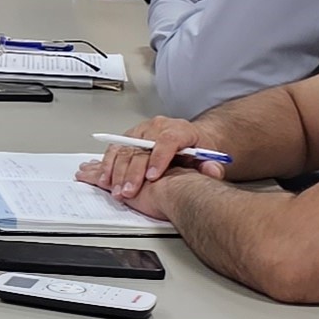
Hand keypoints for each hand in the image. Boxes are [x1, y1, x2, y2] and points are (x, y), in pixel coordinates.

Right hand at [83, 118, 214, 202]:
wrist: (189, 138)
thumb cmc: (196, 148)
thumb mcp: (209, 155)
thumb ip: (211, 165)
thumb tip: (213, 170)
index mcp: (178, 129)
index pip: (166, 140)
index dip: (158, 159)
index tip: (152, 177)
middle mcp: (156, 127)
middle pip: (141, 148)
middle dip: (133, 172)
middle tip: (131, 191)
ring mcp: (140, 131)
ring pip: (124, 150)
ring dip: (117, 172)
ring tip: (117, 190)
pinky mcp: (128, 138)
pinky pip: (114, 150)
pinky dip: (107, 165)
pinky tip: (105, 179)